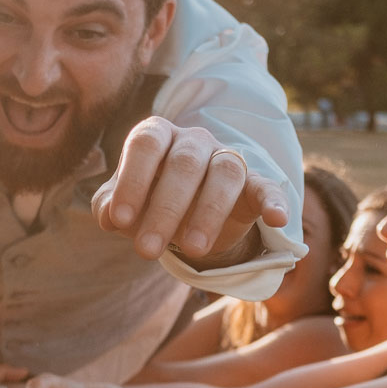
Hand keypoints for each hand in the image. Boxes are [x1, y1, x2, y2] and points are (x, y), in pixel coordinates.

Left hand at [92, 117, 289, 264]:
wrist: (185, 218)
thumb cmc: (147, 204)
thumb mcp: (121, 208)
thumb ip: (109, 208)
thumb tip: (109, 216)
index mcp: (157, 136)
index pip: (146, 144)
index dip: (132, 180)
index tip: (119, 221)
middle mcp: (193, 141)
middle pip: (184, 163)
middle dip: (165, 209)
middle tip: (146, 251)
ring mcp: (226, 159)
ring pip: (225, 172)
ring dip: (209, 211)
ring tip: (193, 249)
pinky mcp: (253, 184)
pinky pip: (267, 186)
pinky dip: (274, 200)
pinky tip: (277, 219)